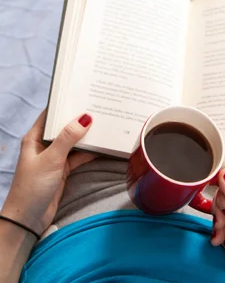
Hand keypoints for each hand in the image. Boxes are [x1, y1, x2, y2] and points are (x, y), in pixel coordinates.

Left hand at [1, 110, 94, 235]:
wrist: (28, 220)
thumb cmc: (32, 187)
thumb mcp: (51, 159)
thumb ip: (68, 138)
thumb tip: (85, 117)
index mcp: (35, 137)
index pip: (51, 114)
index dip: (65, 104)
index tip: (83, 94)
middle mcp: (44, 144)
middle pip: (65, 126)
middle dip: (81, 119)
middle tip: (100, 107)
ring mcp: (55, 157)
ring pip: (74, 141)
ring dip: (87, 136)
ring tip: (106, 123)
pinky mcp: (63, 169)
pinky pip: (79, 155)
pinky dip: (90, 152)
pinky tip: (104, 145)